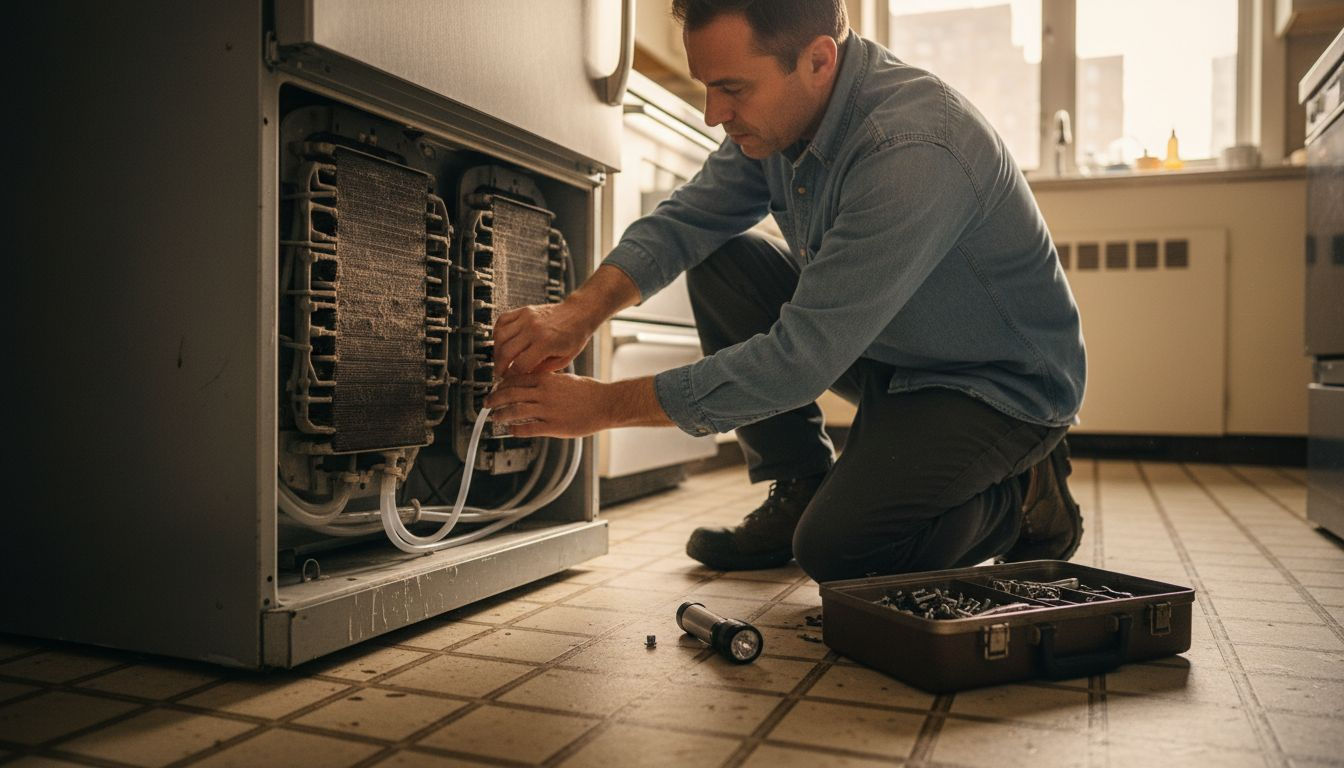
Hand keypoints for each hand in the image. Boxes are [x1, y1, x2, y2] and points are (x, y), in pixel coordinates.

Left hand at [483, 373, 672, 437]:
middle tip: (487, 403)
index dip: (501, 384)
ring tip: (495, 418)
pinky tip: (512, 430)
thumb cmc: (589, 392)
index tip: (496, 388)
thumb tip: (533, 382)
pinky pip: (528, 428)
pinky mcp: (553, 426)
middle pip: (510, 394)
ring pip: (515, 411)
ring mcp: (547, 410)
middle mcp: (544, 393)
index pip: (515, 379)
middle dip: (494, 399)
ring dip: (501, 414)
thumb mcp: (565, 378)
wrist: (605, 403)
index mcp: (546, 379)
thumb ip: (548, 380)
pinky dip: (516, 429)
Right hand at [492, 301, 592, 377]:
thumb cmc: (574, 338)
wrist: (579, 313)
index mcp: (546, 343)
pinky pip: (502, 320)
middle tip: (499, 373)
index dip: (511, 376)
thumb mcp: (563, 359)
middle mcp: (534, 329)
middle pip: (505, 352)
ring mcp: (527, 317)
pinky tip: (501, 342)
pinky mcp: (524, 310)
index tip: (509, 380)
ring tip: (500, 359)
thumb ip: (542, 369)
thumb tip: (521, 375)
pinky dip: (497, 332)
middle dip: (499, 366)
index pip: (519, 365)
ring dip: (496, 350)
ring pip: (500, 336)